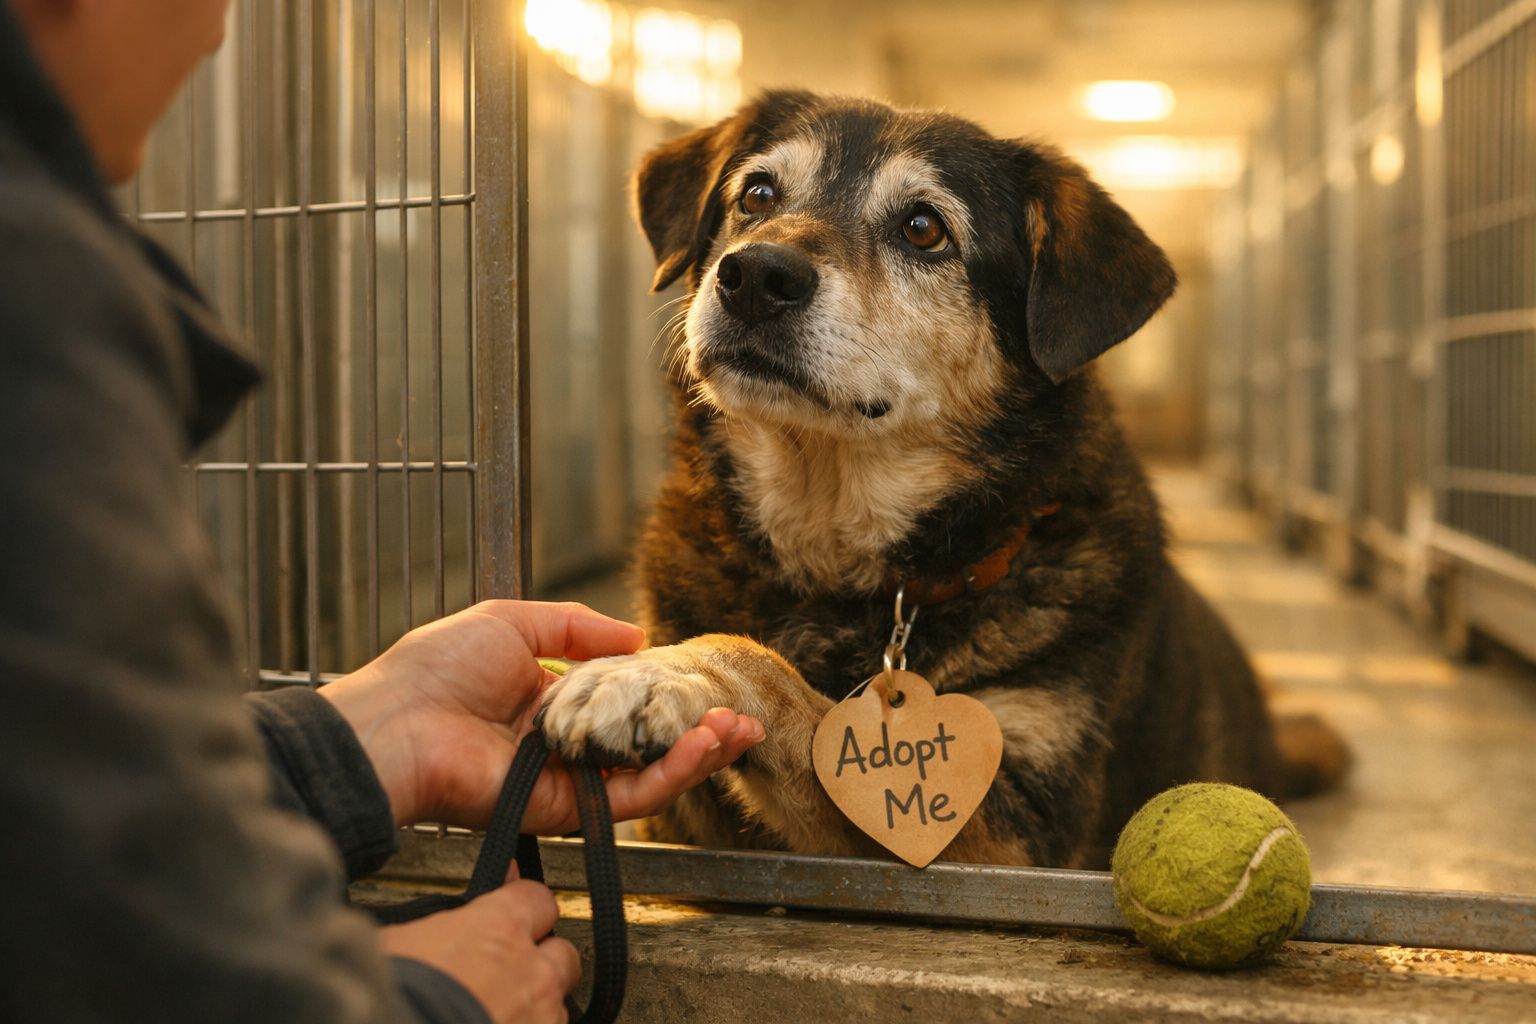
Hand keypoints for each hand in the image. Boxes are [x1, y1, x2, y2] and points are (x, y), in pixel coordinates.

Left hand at [321, 600, 763, 829]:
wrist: (396, 723)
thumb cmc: (435, 669)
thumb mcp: (512, 622)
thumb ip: (577, 628)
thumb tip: (638, 636)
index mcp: (549, 701)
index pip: (625, 703)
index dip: (669, 696)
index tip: (709, 686)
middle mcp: (564, 745)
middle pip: (646, 744)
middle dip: (700, 734)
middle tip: (743, 721)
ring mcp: (566, 781)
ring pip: (647, 776)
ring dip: (698, 755)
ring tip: (737, 732)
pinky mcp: (563, 811)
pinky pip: (628, 798)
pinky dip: (670, 774)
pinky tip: (702, 746)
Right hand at [381, 879, 576, 1023]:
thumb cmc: (389, 994)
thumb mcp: (400, 941)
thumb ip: (439, 928)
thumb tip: (439, 928)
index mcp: (499, 928)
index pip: (537, 898)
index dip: (524, 906)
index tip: (514, 909)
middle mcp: (531, 971)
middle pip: (563, 953)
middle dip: (543, 961)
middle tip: (512, 972)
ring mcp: (539, 1019)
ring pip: (558, 1006)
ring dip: (536, 1009)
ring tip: (499, 1014)